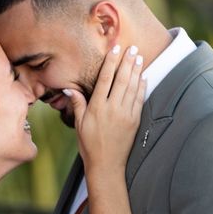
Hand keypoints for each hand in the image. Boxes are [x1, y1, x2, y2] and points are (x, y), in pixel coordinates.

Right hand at [65, 45, 145, 174]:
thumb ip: (77, 104)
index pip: (104, 79)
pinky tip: (143, 76)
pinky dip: (142, 87)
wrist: (106, 165)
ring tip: (139, 57)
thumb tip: (69, 88)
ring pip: (133, 87)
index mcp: (97, 108)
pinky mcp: (135, 121)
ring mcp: (125, 115)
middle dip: (127, 62)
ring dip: (136, 71)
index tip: (115, 49)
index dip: (110, 63)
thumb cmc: (89, 145)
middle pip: (122, 80)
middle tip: (132, 47)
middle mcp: (112, 109)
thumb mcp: (78, 124)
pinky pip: (140, 100)